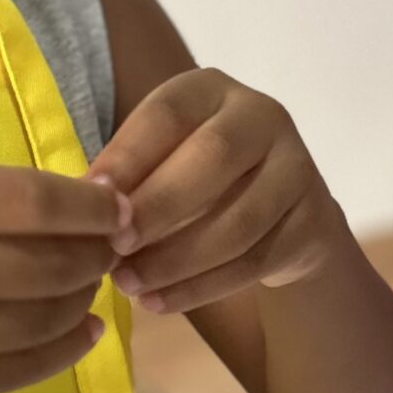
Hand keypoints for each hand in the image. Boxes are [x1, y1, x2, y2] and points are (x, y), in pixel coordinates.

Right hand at [0, 164, 120, 392]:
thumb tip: (69, 204)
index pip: (38, 204)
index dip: (93, 208)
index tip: (117, 208)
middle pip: (53, 264)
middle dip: (95, 254)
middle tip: (107, 247)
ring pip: (47, 318)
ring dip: (81, 298)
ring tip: (84, 282)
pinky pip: (27, 369)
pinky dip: (67, 347)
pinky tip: (81, 329)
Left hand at [89, 69, 345, 316]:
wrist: (279, 214)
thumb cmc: (194, 183)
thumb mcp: (159, 162)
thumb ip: (127, 176)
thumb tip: (79, 207)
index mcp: (211, 90)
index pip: (167, 114)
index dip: (127, 156)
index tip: (89, 200)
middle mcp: (263, 116)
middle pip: (214, 158)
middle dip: (159, 206)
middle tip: (114, 247)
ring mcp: (297, 168)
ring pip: (240, 220)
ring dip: (178, 259)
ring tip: (129, 284)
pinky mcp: (313, 221)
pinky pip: (256, 260)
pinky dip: (201, 288)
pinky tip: (159, 302)